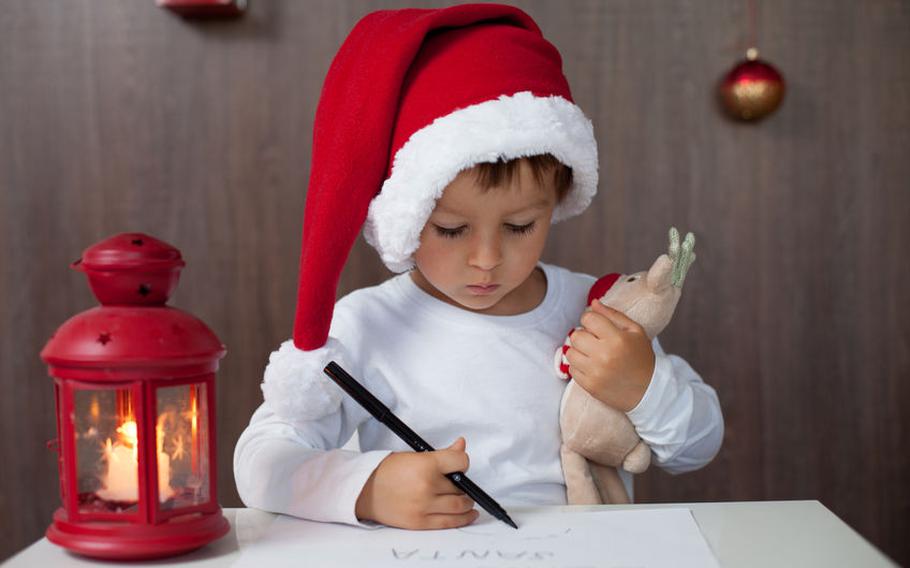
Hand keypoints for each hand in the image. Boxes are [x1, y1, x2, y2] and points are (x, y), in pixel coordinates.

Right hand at [355, 437, 478, 528]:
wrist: (364, 490)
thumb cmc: (387, 471)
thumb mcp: (414, 456)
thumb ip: (442, 454)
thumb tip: (461, 446)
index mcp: (425, 465)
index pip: (460, 462)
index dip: (462, 462)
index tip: (460, 464)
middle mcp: (427, 486)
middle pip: (460, 486)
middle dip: (463, 485)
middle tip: (460, 484)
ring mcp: (424, 506)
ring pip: (459, 506)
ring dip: (468, 503)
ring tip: (468, 501)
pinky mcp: (421, 522)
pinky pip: (449, 522)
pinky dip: (463, 519)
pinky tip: (470, 515)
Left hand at [565, 300, 655, 411]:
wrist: (649, 391)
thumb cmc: (642, 358)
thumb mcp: (635, 331)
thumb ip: (612, 314)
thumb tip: (593, 303)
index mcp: (617, 339)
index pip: (588, 319)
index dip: (591, 320)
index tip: (597, 326)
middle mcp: (604, 356)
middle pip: (576, 335)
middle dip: (584, 335)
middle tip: (595, 341)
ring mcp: (595, 372)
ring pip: (570, 352)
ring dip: (579, 351)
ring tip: (593, 354)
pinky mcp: (589, 386)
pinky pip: (571, 369)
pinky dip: (579, 366)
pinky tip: (593, 366)